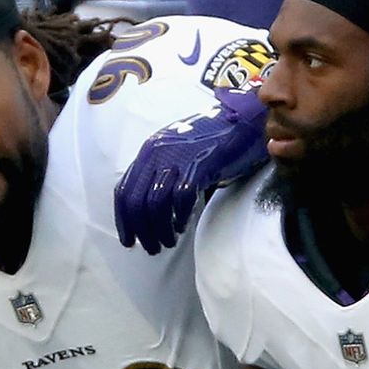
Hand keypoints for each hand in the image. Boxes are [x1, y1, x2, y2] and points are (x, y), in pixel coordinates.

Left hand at [115, 86, 268, 253]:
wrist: (244, 120)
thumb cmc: (213, 140)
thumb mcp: (177, 151)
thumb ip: (160, 172)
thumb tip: (149, 208)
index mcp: (149, 150)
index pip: (124, 191)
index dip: (123, 220)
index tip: (129, 240)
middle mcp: (158, 152)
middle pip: (136, 202)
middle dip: (141, 231)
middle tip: (152, 248)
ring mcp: (178, 157)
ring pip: (155, 204)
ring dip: (159, 230)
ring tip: (168, 242)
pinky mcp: (200, 163)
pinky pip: (181, 198)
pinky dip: (179, 217)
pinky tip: (182, 226)